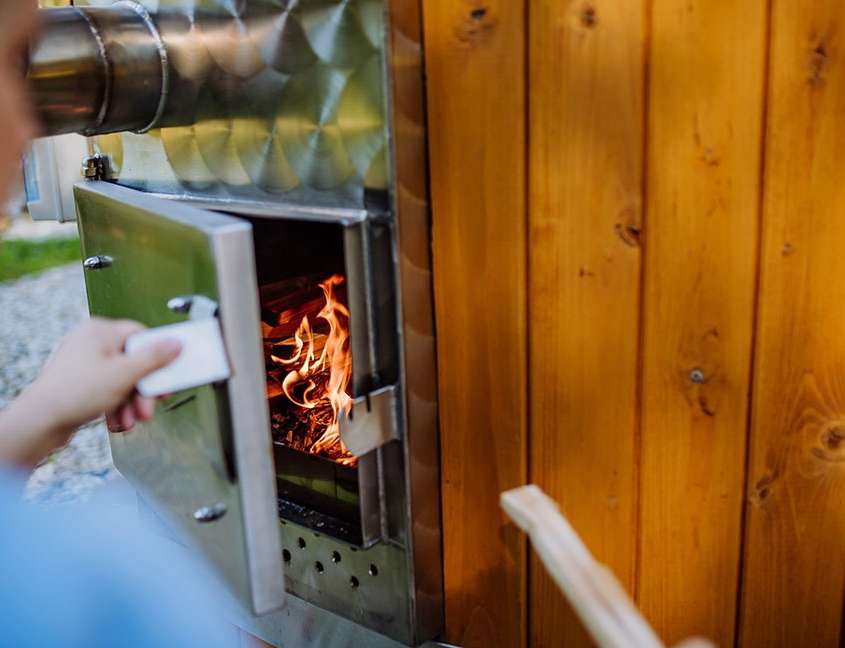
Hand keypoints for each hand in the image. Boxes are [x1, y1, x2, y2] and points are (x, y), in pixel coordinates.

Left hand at [0, 318, 180, 467]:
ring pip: (122, 381)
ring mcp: (85, 364)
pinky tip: (116, 422)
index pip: (141, 335)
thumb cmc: (74, 392)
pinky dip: (116, 407)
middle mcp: (91, 343)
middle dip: (142, 391)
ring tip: (130, 420)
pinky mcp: (81, 384)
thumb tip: (176, 343)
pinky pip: (108, 392)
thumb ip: (155, 358)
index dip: (158, 356)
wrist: (38, 423)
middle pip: (134, 363)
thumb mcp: (124, 374)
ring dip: (131, 403)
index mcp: (100, 331)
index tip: (168, 373)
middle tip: (150, 406)